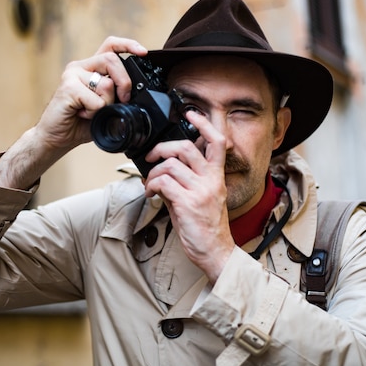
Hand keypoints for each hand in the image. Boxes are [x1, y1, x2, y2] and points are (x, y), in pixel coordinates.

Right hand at [36, 36, 147, 150]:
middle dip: (125, 83)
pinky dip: (95, 113)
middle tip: (123, 100)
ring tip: (92, 112)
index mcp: (92, 69)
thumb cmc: (80, 123)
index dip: (128, 45)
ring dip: (107, 104)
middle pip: (112, 60)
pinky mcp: (68, 87)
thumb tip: (134, 97)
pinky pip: (96, 100)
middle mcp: (82, 67)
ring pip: (107, 83)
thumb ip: (117, 98)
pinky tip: (82, 115)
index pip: (111, 46)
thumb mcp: (106, 108)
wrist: (56, 137)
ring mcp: (73, 75)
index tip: (143, 52)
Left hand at [143, 111, 234, 282]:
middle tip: (151, 157)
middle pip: (186, 147)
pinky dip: (152, 185)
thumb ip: (185, 183)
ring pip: (170, 165)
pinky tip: (151, 193)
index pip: (216, 142)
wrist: (215, 253)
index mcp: (216, 178)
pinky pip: (164, 183)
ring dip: (153, 173)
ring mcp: (200, 191)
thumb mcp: (200, 201)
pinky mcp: (187, 203)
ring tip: (149, 184)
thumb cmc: (207, 229)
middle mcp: (211, 181)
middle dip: (162, 148)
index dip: (203, 124)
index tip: (191, 113)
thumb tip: (163, 174)